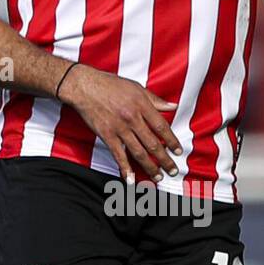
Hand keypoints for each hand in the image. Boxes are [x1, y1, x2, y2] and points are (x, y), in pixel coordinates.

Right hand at [59, 64, 181, 182]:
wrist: (85, 86)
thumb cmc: (110, 84)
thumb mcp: (136, 87)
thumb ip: (155, 99)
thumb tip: (173, 106)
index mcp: (142, 105)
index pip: (162, 127)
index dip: (172, 141)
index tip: (178, 151)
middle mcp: (132, 118)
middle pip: (153, 143)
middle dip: (165, 160)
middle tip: (173, 170)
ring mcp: (119, 128)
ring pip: (139, 152)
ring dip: (150, 167)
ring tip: (158, 177)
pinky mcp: (107, 135)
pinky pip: (118, 155)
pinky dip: (125, 169)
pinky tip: (131, 179)